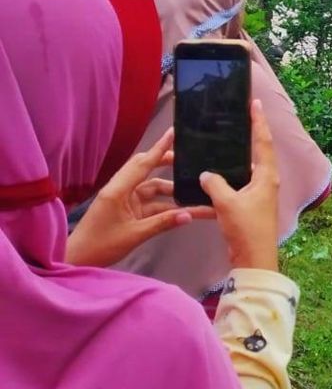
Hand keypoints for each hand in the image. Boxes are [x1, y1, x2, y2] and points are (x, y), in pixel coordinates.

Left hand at [67, 129, 215, 267]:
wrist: (77, 259)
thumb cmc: (101, 245)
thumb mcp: (134, 235)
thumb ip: (162, 223)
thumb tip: (189, 215)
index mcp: (119, 190)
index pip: (143, 164)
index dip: (160, 148)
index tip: (174, 132)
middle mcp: (122, 189)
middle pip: (147, 169)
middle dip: (168, 163)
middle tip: (190, 160)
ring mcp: (125, 200)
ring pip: (152, 187)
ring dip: (171, 189)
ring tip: (194, 190)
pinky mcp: (128, 210)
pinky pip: (151, 202)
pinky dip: (166, 204)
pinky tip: (183, 208)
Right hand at [201, 100, 280, 271]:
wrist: (253, 258)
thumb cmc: (245, 228)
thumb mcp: (227, 203)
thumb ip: (215, 184)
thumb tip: (206, 173)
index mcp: (266, 175)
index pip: (263, 141)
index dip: (259, 122)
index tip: (255, 103)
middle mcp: (266, 180)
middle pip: (259, 150)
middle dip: (251, 133)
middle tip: (239, 116)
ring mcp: (260, 192)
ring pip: (248, 166)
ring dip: (239, 154)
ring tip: (226, 139)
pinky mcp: (251, 204)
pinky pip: (240, 182)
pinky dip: (230, 174)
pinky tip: (216, 172)